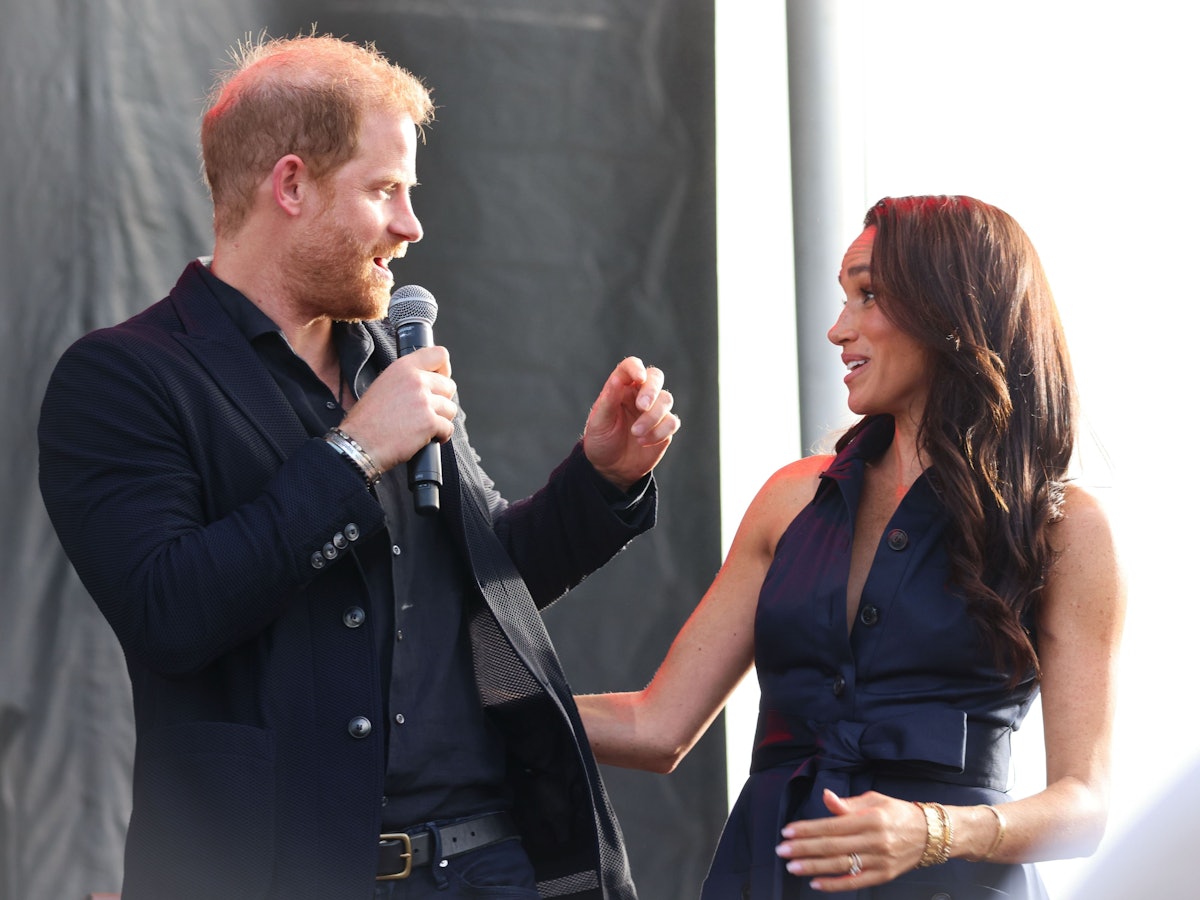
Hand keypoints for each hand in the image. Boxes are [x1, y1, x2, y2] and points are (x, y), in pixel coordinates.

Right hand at [338, 346, 456, 471]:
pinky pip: (448, 428)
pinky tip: (427, 438)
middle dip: (442, 400)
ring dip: (441, 419)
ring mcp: (424, 401)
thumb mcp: (383, 384)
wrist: (359, 443)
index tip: (440, 379)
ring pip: (451, 409)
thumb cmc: (367, 420)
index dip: (444, 369)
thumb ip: (407, 378)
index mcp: (403, 367)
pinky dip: (441, 435)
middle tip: (427, 411)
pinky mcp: (429, 422)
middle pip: (449, 385)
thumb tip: (429, 382)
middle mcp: (415, 380)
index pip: (439, 354)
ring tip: (423, 426)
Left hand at [582, 357, 678, 491]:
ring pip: (666, 400)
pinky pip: (672, 422)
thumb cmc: (601, 441)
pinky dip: (659, 432)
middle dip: (651, 390)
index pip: (630, 367)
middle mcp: (639, 395)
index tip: (638, 378)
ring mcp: (654, 411)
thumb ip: (608, 400)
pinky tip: (643, 442)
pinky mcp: (664, 427)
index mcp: (621, 388)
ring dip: (652, 417)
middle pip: (655, 377)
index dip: (636, 368)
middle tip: (642, 406)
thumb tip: (617, 379)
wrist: (611, 468)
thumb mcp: (598, 422)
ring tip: (636, 433)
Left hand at [774, 789, 926, 891]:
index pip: (832, 825)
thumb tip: (825, 797)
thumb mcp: (874, 800)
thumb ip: (847, 803)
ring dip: (813, 867)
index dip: (808, 829)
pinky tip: (816, 883)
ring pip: (840, 865)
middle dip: (804, 848)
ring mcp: (879, 860)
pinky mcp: (883, 875)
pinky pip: (855, 882)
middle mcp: (874, 840)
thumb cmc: (898, 813)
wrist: (930, 835)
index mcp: (871, 819)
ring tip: (792, 866)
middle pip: (832, 847)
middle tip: (782, 850)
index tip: (788, 831)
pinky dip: (834, 884)